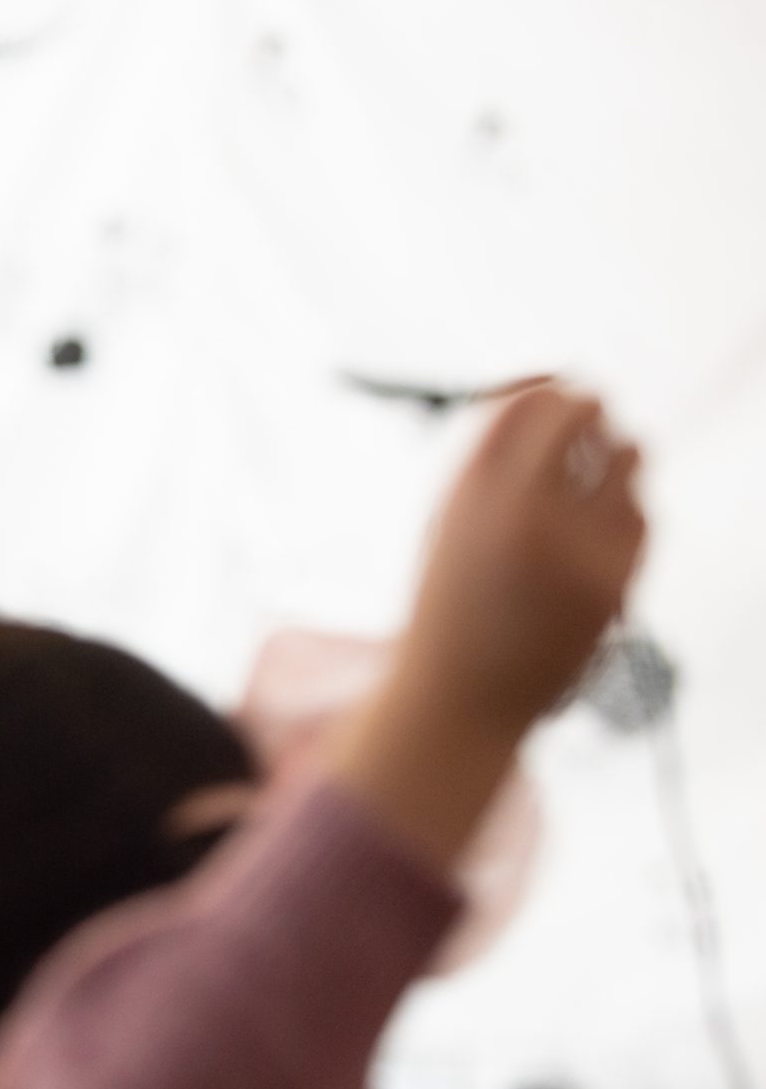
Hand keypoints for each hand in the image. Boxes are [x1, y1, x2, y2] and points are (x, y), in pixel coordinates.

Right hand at [329, 385, 645, 866]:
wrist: (458, 702)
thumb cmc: (448, 614)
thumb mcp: (445, 525)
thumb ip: (488, 463)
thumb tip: (549, 393)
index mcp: (464, 492)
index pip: (525, 397)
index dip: (548, 386)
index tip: (559, 392)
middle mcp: (517, 508)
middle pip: (581, 411)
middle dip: (592, 411)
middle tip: (592, 419)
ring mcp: (570, 543)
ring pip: (627, 454)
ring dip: (618, 455)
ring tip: (598, 480)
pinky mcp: (612, 578)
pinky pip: (642, 514)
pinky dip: (629, 515)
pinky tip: (601, 538)